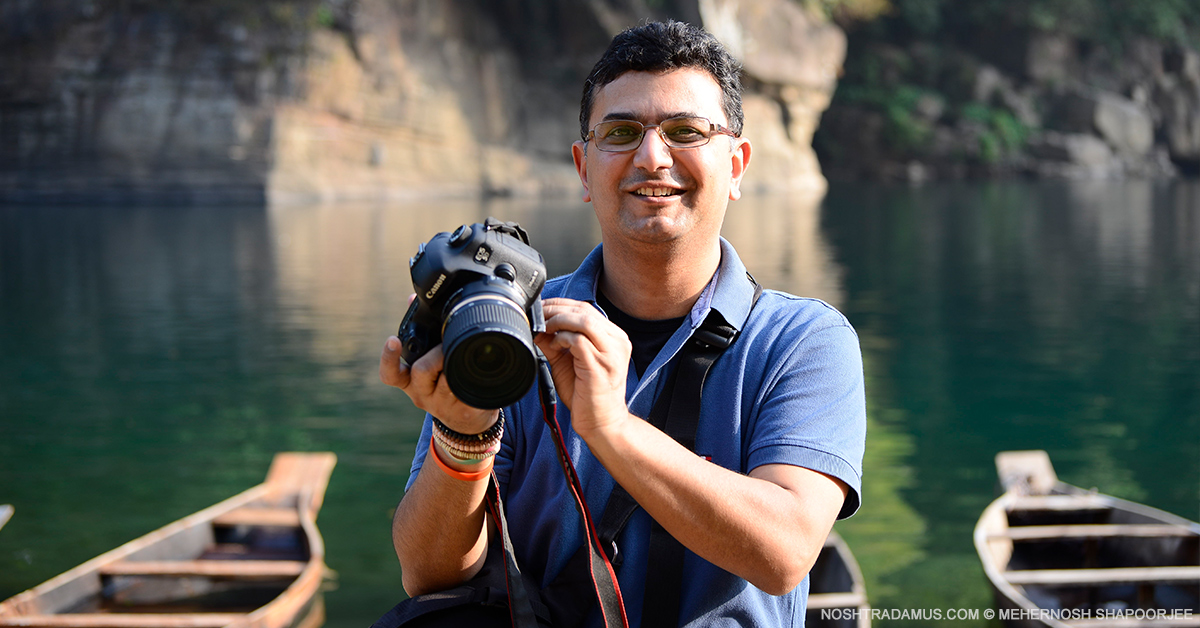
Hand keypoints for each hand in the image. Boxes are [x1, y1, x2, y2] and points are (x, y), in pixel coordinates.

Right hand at [380, 334, 497, 434]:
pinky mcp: (464, 410)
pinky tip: (480, 370)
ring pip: (447, 379)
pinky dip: (475, 374)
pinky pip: (469, 387)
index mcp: (409, 381)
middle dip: (436, 354)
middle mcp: (421, 394)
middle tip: (448, 346)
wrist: (467, 421)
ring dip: (457, 362)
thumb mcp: (429, 360)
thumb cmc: (445, 382)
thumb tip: (411, 298)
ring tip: (466, 354)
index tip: (392, 340)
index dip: (388, 358)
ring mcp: (442, 405)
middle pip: (421, 370)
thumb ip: (421, 331)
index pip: (390, 374)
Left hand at [534, 298, 631, 437]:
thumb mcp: (567, 362)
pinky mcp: (600, 366)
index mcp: (613, 337)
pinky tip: (554, 347)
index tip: (541, 308)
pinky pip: (579, 341)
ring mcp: (611, 353)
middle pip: (584, 310)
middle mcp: (617, 341)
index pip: (585, 309)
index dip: (560, 305)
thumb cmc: (588, 394)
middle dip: (555, 309)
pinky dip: (562, 339)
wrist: (602, 423)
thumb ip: (554, 343)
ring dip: (558, 321)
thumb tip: (535, 327)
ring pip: (583, 321)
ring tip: (544, 329)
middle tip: (536, 316)